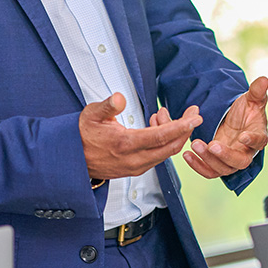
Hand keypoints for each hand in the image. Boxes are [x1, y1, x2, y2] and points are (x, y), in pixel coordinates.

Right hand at [81, 93, 201, 179]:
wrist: (72, 159)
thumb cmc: (82, 135)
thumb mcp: (91, 115)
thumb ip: (107, 105)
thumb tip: (119, 98)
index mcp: (124, 144)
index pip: (160, 136)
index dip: (181, 126)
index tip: (195, 117)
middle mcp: (133, 159)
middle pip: (170, 147)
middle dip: (185, 129)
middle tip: (192, 114)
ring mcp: (135, 167)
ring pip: (165, 152)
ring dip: (172, 134)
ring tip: (161, 115)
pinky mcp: (136, 169)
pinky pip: (157, 156)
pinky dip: (163, 141)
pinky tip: (156, 126)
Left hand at [183, 76, 267, 179]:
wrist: (234, 120)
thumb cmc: (246, 111)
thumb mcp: (251, 99)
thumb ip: (257, 91)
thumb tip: (264, 79)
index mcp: (258, 136)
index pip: (259, 141)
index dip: (252, 140)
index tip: (243, 136)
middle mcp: (246, 152)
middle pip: (240, 161)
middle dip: (225, 155)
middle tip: (211, 145)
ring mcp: (231, 160)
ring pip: (222, 168)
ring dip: (208, 159)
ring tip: (195, 144)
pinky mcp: (218, 164)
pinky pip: (209, 171)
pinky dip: (198, 166)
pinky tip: (187, 155)